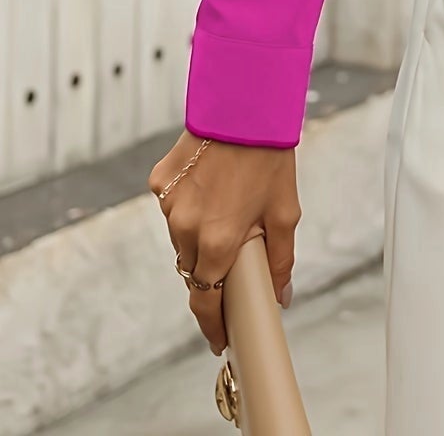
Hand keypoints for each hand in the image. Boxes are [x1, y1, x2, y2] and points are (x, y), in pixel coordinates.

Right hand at [147, 129, 299, 356]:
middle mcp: (185, 228)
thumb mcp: (284, 211)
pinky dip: (188, 208)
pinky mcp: (159, 182)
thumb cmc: (268, 156)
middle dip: (210, 275)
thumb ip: (279, 259)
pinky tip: (209, 186)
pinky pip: (172, 209)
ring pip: (180, 240)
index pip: (205, 300)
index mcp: (217, 241)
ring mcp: (168, 205)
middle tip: (231, 264)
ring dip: (198, 238)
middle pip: (192, 270)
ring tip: (226, 210)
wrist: (243, 104)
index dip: (211, 325)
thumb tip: (281, 296)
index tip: (219, 339)